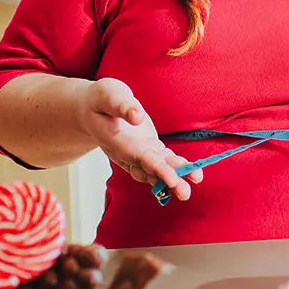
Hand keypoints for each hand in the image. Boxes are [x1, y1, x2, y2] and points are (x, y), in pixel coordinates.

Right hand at [75, 78, 201, 200]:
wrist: (93, 109)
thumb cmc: (100, 101)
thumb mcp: (108, 96)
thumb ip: (122, 106)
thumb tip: (138, 117)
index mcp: (118, 142)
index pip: (140, 158)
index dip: (157, 169)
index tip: (172, 179)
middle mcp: (128, 153)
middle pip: (150, 170)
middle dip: (169, 181)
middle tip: (185, 193)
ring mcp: (139, 152)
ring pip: (159, 168)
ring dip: (177, 176)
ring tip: (196, 179)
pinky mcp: (149, 148)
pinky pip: (164, 160)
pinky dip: (178, 166)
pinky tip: (193, 172)